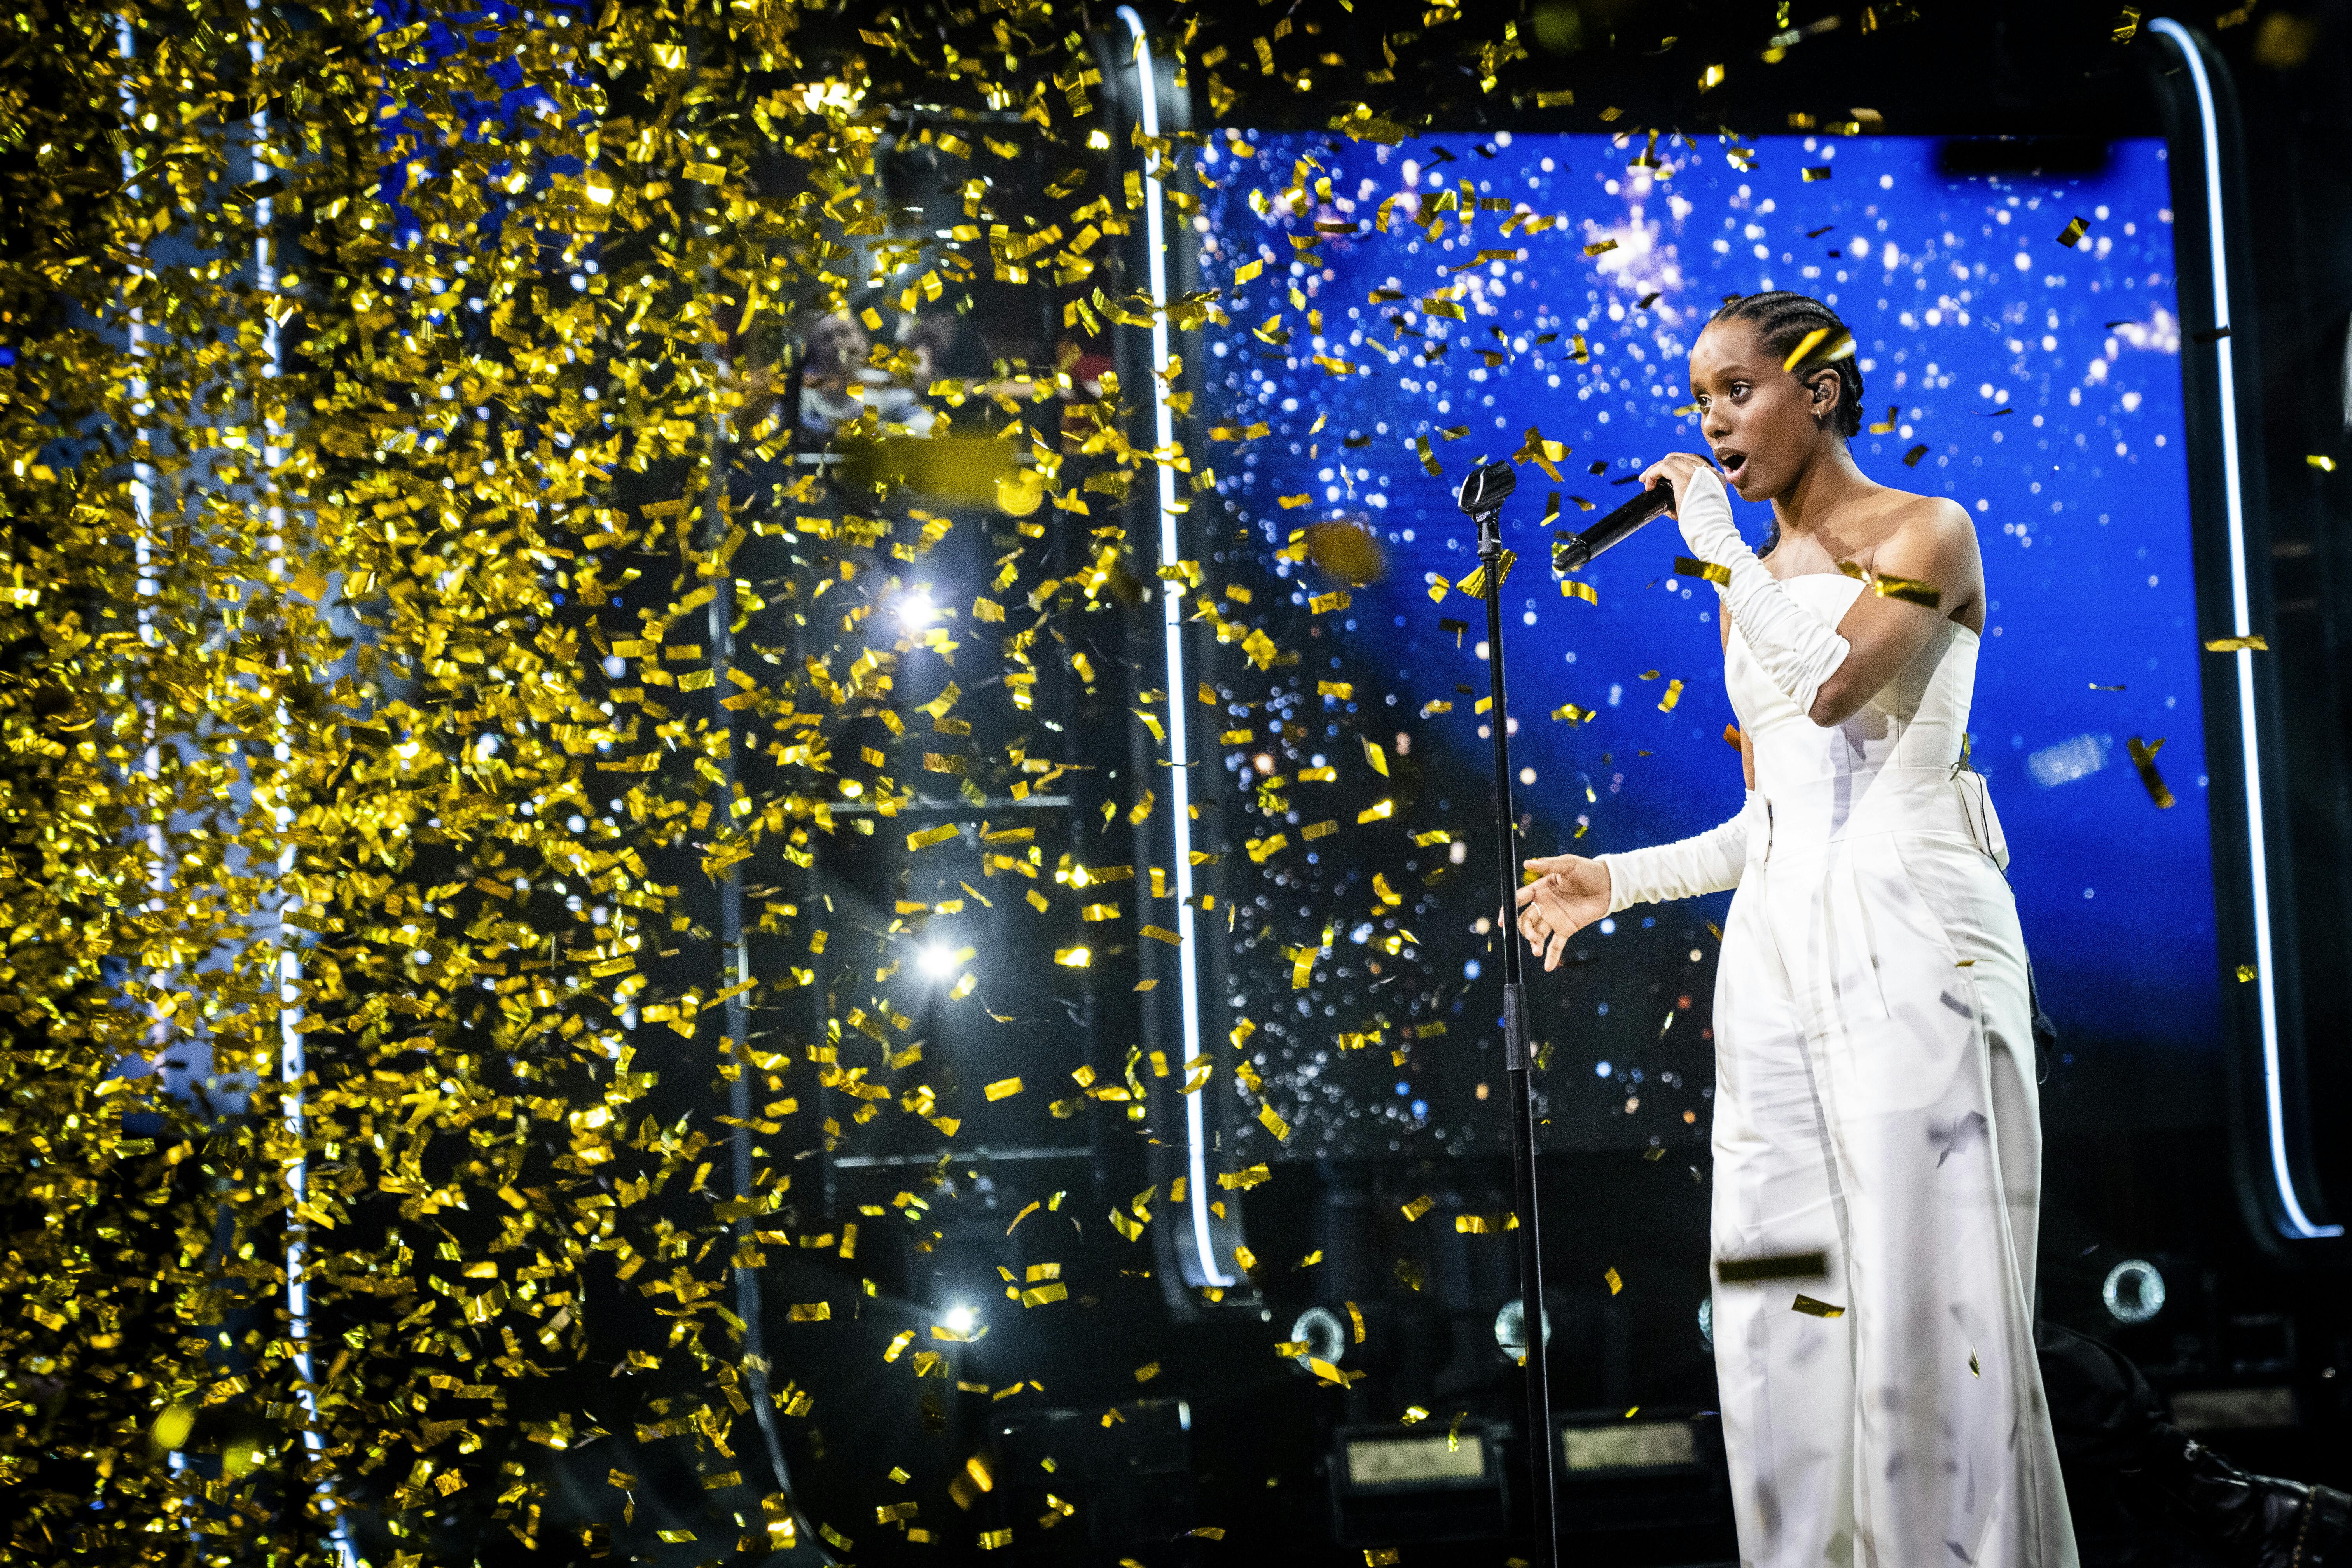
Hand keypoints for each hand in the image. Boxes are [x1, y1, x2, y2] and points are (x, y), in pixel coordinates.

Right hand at [1513, 855, 1611, 971]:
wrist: (1610, 885)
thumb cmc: (1588, 871)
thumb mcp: (1568, 864)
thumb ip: (1547, 865)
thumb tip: (1525, 863)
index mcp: (1540, 889)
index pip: (1519, 900)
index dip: (1508, 910)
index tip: (1503, 921)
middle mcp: (1544, 906)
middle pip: (1526, 921)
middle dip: (1525, 931)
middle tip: (1533, 938)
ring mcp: (1555, 919)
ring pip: (1538, 934)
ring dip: (1535, 944)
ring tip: (1538, 952)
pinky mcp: (1567, 929)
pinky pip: (1556, 945)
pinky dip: (1551, 957)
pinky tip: (1548, 967)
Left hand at [1637, 452, 1718, 518]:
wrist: (1709, 529)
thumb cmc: (1702, 523)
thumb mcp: (1695, 505)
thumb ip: (1683, 497)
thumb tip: (1664, 500)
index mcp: (1714, 476)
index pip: (1692, 461)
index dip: (1674, 465)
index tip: (1662, 476)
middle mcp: (1708, 470)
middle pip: (1679, 458)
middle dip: (1662, 465)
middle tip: (1648, 477)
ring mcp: (1697, 471)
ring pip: (1670, 460)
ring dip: (1654, 469)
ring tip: (1645, 481)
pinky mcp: (1685, 477)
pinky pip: (1663, 467)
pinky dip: (1653, 474)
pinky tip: (1648, 485)